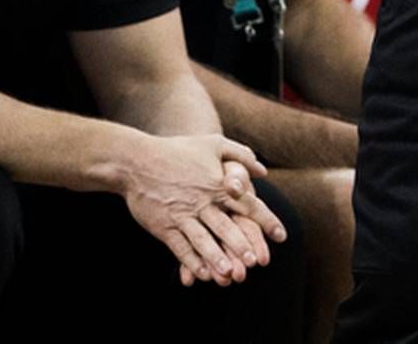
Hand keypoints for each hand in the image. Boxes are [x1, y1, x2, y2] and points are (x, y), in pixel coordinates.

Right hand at [117, 133, 278, 287]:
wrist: (136, 160)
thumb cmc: (176, 151)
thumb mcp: (212, 143)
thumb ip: (240, 155)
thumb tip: (262, 171)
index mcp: (216, 183)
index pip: (247, 203)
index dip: (266, 220)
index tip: (281, 236)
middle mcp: (201, 201)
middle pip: (226, 226)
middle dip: (241, 245)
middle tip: (254, 261)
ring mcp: (182, 214)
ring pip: (203, 240)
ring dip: (216, 258)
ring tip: (228, 273)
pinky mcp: (164, 226)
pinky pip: (180, 247)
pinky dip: (191, 261)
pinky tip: (201, 273)